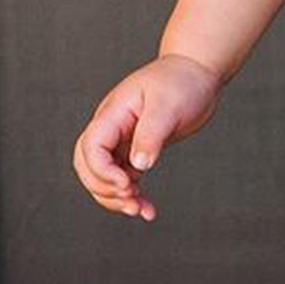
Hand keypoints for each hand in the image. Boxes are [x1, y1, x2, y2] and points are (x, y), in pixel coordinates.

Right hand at [72, 53, 224, 221]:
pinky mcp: (136, 150)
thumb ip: (150, 135)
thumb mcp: (167, 106)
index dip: (101, 170)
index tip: (127, 183)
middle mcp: (112, 128)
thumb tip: (138, 165)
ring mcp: (122, 140)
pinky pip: (124, 178)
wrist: (197, 73)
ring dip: (116, 198)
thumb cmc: (181, 82)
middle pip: (87, 165)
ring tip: (139, 210)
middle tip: (131, 200)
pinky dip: (132, 196)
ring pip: (103, 176)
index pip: (91, 147)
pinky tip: (147, 209)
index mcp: (114, 114)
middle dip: (103, 188)